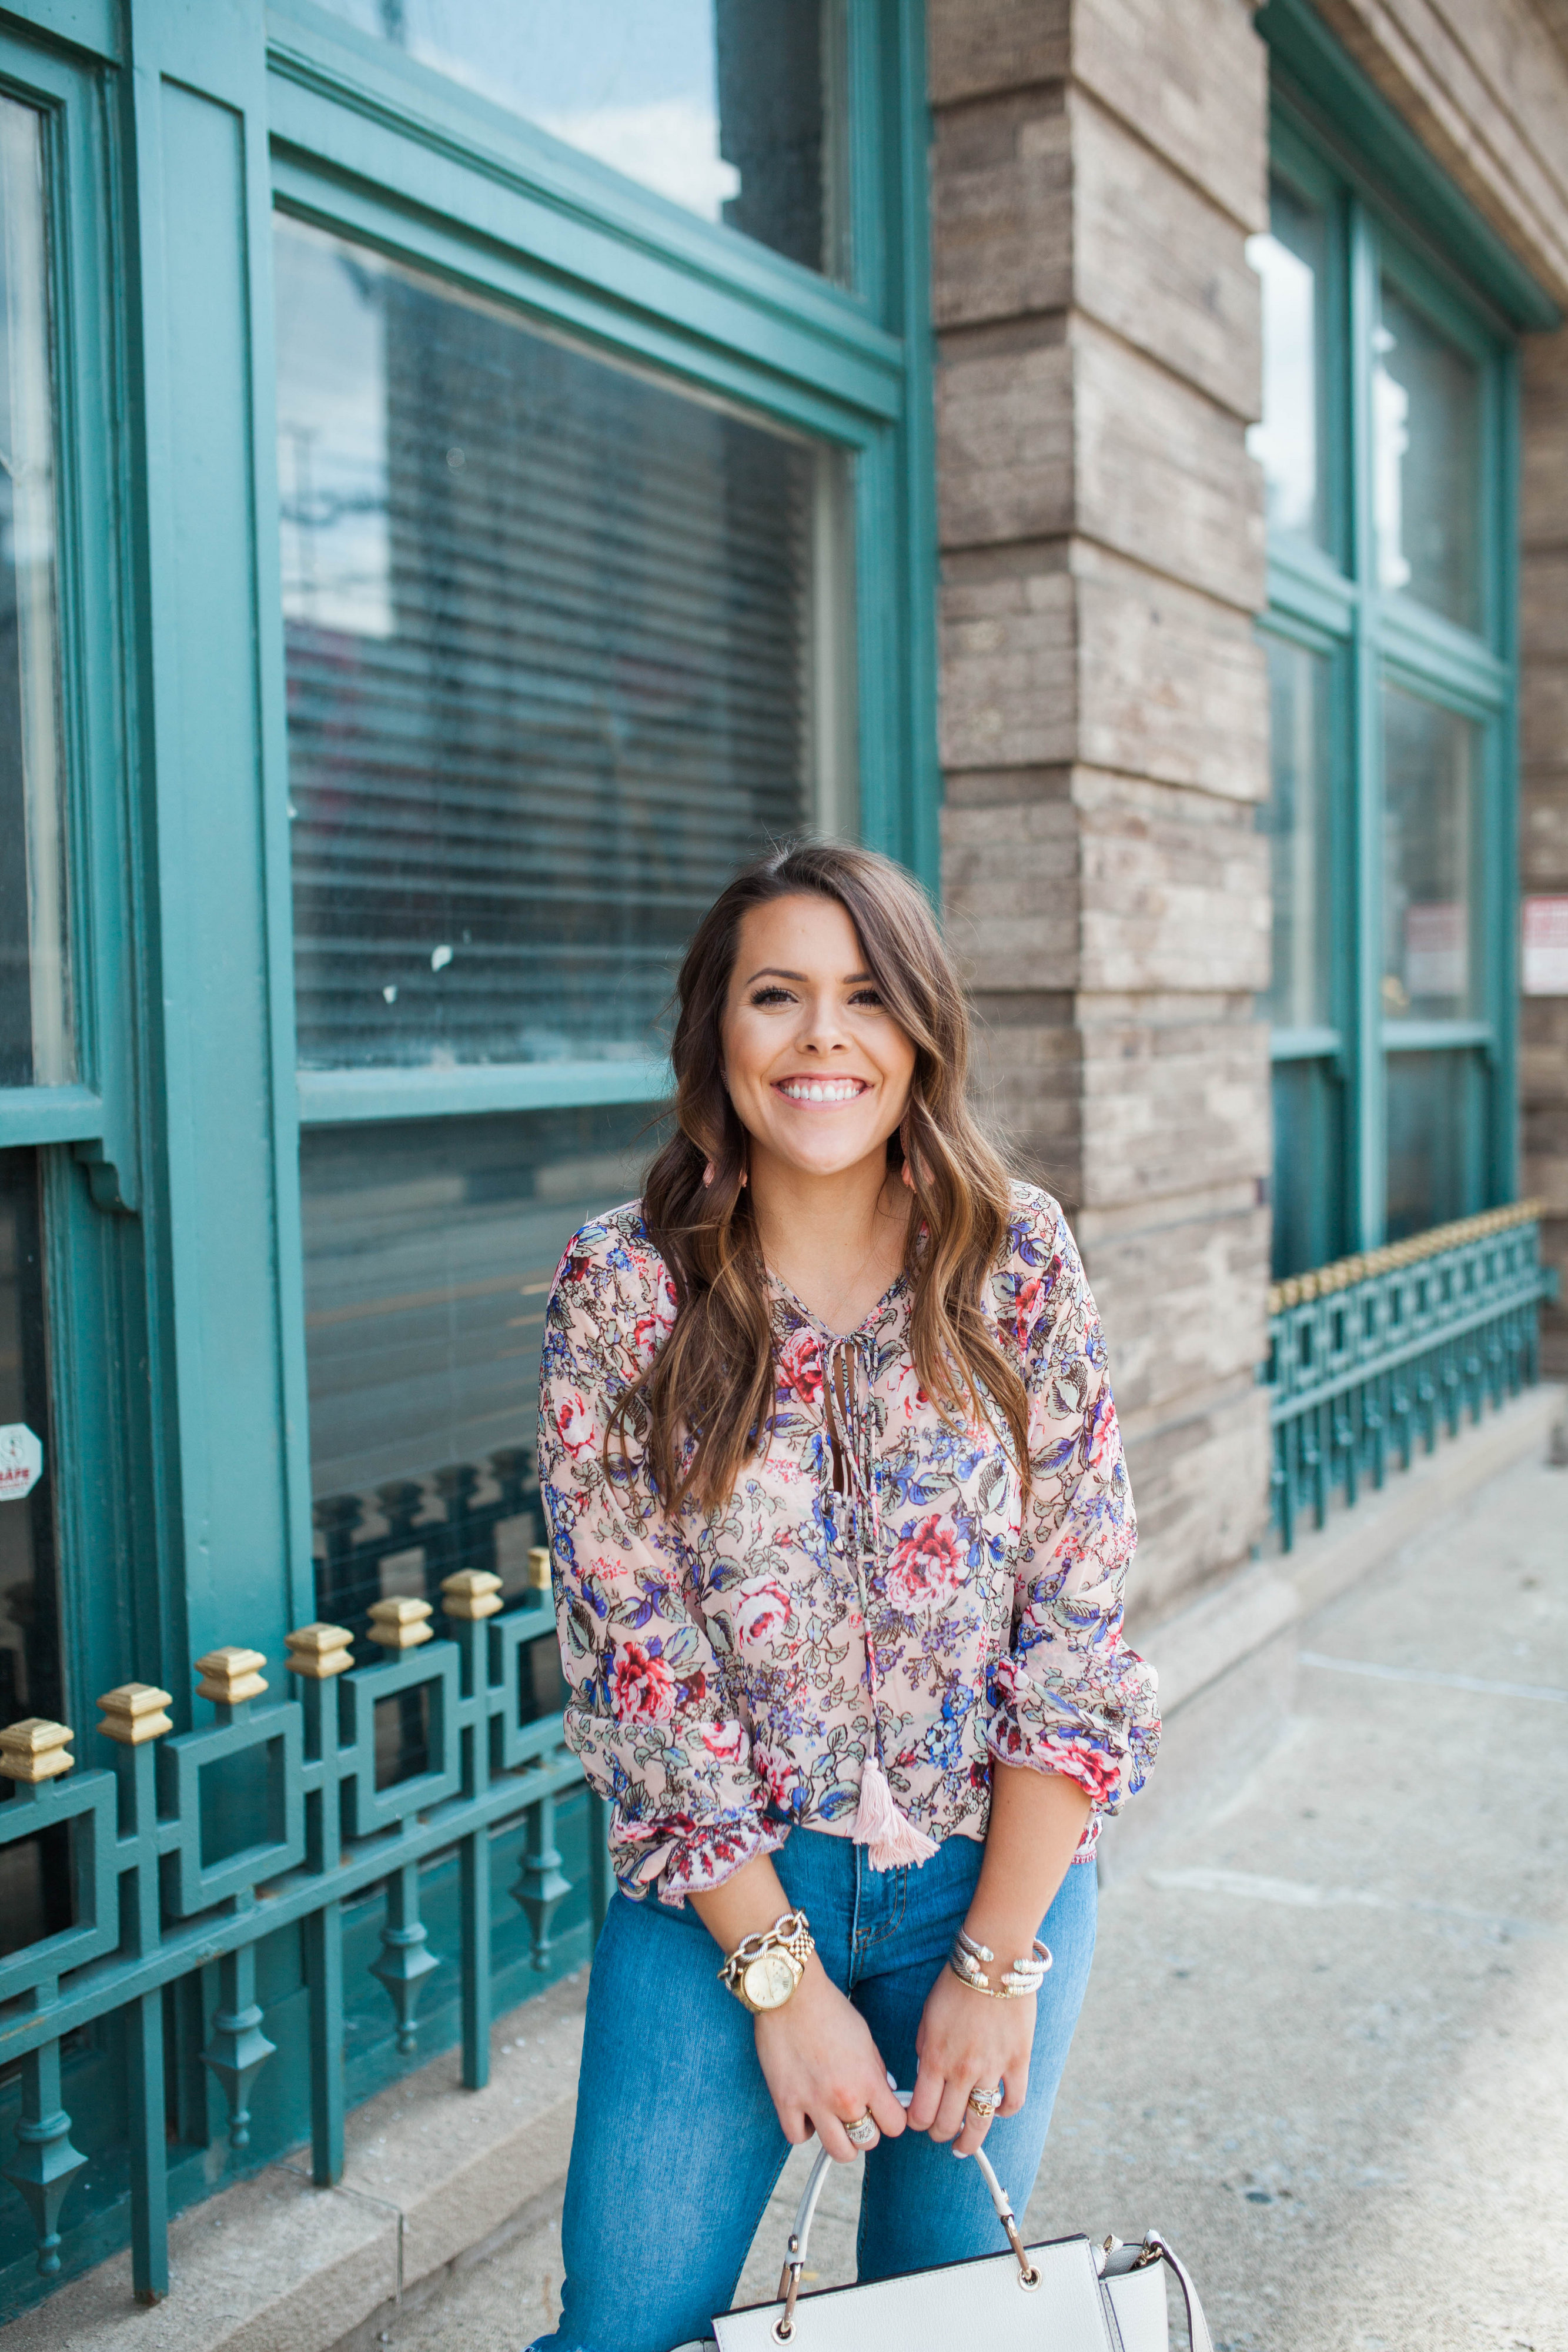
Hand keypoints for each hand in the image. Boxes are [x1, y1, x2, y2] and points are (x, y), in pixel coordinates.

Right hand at [753, 1960, 908, 2161]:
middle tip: (857, 2113)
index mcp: (867, 2079)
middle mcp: (843, 2097)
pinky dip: (804, 2130)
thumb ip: (875, 2069)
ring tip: (835, 2122)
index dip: (892, 2119)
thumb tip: (884, 2092)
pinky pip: (798, 2138)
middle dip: (866, 2129)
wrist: (790, 1994)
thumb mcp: (864, 2036)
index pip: (894, 2125)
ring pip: (838, 2151)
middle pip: (868, 2142)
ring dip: (840, 2140)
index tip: (885, 2112)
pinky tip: (806, 2113)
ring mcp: (813, 2103)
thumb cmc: (828, 2008)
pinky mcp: (785, 2101)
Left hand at [909, 1964, 1035, 2155]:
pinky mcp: (1017, 2062)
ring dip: (969, 2139)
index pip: (920, 2111)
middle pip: (947, 2123)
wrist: (993, 1962)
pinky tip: (997, 2111)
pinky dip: (1005, 2111)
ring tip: (965, 2145)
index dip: (916, 2124)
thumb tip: (925, 2074)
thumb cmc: (956, 1985)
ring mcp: (992, 2069)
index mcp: (934, 2058)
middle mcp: (961, 2071)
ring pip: (980, 2121)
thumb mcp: (927, 2016)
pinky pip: (1013, 2101)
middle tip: (940, 2134)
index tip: (918, 2123)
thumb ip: (925, 2049)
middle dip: (939, 2134)